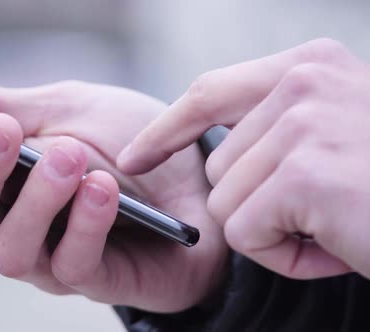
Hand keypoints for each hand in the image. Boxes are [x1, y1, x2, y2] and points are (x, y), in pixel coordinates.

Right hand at [0, 81, 226, 311]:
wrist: (195, 175)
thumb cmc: (127, 143)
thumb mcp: (70, 108)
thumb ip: (9, 105)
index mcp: (5, 185)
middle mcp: (19, 228)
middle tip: (1, 132)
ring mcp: (55, 261)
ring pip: (12, 253)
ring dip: (35, 201)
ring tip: (68, 156)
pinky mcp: (100, 281)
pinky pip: (75, 265)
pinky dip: (85, 223)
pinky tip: (102, 187)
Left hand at [118, 38, 369, 278]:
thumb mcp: (341, 133)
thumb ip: (279, 127)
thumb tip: (213, 152)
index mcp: (310, 67)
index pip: (210, 92)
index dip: (165, 129)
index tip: (132, 155)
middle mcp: (304, 84)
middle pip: (217, 165)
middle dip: (258, 203)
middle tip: (324, 211)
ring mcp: (305, 125)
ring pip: (226, 203)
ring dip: (273, 231)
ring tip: (336, 225)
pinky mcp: (307, 175)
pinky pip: (246, 234)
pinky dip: (284, 258)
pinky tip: (338, 247)